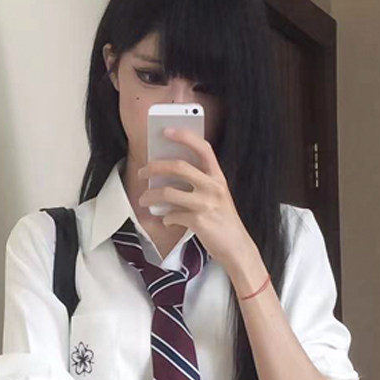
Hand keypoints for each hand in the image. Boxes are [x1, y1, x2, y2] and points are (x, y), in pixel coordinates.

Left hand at [137, 130, 252, 274]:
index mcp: (218, 177)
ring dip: (150, 195)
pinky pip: (172, 215)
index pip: (203, 148)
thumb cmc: (223, 219)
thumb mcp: (217, 196)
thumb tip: (168, 175)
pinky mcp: (199, 221)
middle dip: (155, 167)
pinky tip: (166, 220)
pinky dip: (165, 218)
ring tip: (144, 199)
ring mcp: (206, 204)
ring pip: (168, 192)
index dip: (185, 136)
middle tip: (142, 171)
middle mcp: (214, 187)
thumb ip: (199, 183)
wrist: (237, 247)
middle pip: (179, 167)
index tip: (167, 131)